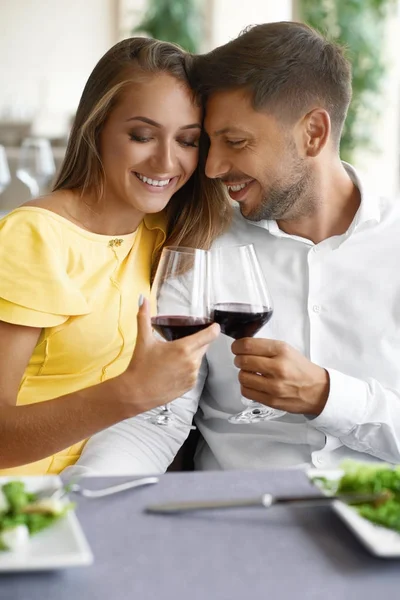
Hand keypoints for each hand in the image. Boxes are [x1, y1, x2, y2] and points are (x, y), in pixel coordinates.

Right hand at [121, 298, 219, 414]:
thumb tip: (142, 299)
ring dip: (191, 356)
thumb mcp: (143, 340)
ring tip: (173, 358)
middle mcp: (192, 362)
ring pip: (198, 359)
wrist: (136, 393)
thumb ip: (144, 317)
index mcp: (184, 348)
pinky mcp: (190, 386)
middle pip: (204, 346)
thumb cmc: (140, 366)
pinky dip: (188, 369)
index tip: (214, 325)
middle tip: (182, 342)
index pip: (209, 335)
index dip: (213, 329)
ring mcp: (193, 375)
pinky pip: (194, 372)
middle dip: (197, 342)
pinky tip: (174, 369)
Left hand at [231, 338, 329, 415]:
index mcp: (281, 350)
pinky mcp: (271, 400)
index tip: (236, 347)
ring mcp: (274, 386)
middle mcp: (278, 367)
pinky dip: (246, 386)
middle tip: (243, 360)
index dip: (237, 346)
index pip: (248, 345)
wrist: (318, 390)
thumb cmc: (301, 369)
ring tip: (251, 373)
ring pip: (242, 377)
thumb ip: (265, 347)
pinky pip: (246, 391)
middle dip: (239, 359)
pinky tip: (254, 384)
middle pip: (242, 361)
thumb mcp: (287, 350)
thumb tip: (242, 346)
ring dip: (243, 373)